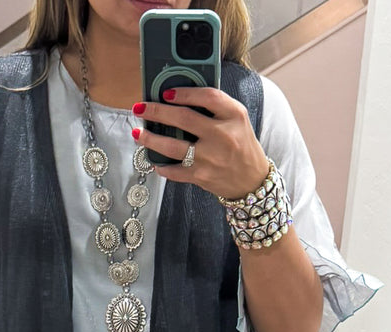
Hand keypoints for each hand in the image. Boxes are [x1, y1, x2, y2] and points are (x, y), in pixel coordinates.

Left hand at [132, 87, 269, 198]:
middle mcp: (222, 136)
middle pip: (184, 119)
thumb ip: (215, 107)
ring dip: (151, 140)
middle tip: (140, 108)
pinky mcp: (202, 177)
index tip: (166, 92)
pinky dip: (161, 166)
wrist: (251, 180)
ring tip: (138, 134)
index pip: (208, 97)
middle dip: (157, 112)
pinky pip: (174, 171)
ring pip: (173, 147)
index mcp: (234, 116)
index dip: (184, 92)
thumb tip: (180, 97)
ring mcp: (210, 159)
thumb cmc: (241, 145)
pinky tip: (154, 159)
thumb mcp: (237, 119)